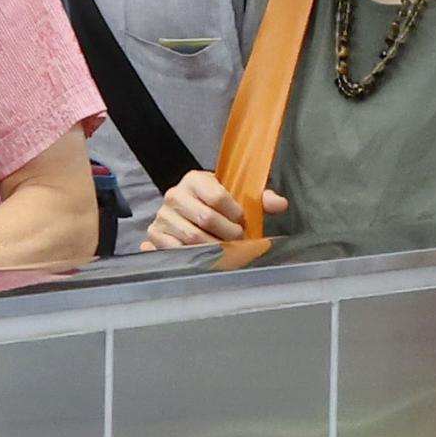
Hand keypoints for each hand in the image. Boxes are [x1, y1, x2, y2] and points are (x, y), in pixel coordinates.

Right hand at [144, 168, 280, 250]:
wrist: (187, 213)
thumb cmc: (216, 205)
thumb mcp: (236, 196)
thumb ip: (260, 199)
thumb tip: (280, 204)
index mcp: (195, 180)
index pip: (217, 196)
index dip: (235, 213)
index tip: (242, 221)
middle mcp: (175, 195)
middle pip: (206, 219)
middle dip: (228, 233)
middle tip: (238, 239)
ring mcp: (163, 217)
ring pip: (192, 238)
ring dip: (214, 247)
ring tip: (225, 248)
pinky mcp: (155, 235)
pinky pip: (176, 250)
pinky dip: (194, 256)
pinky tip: (206, 255)